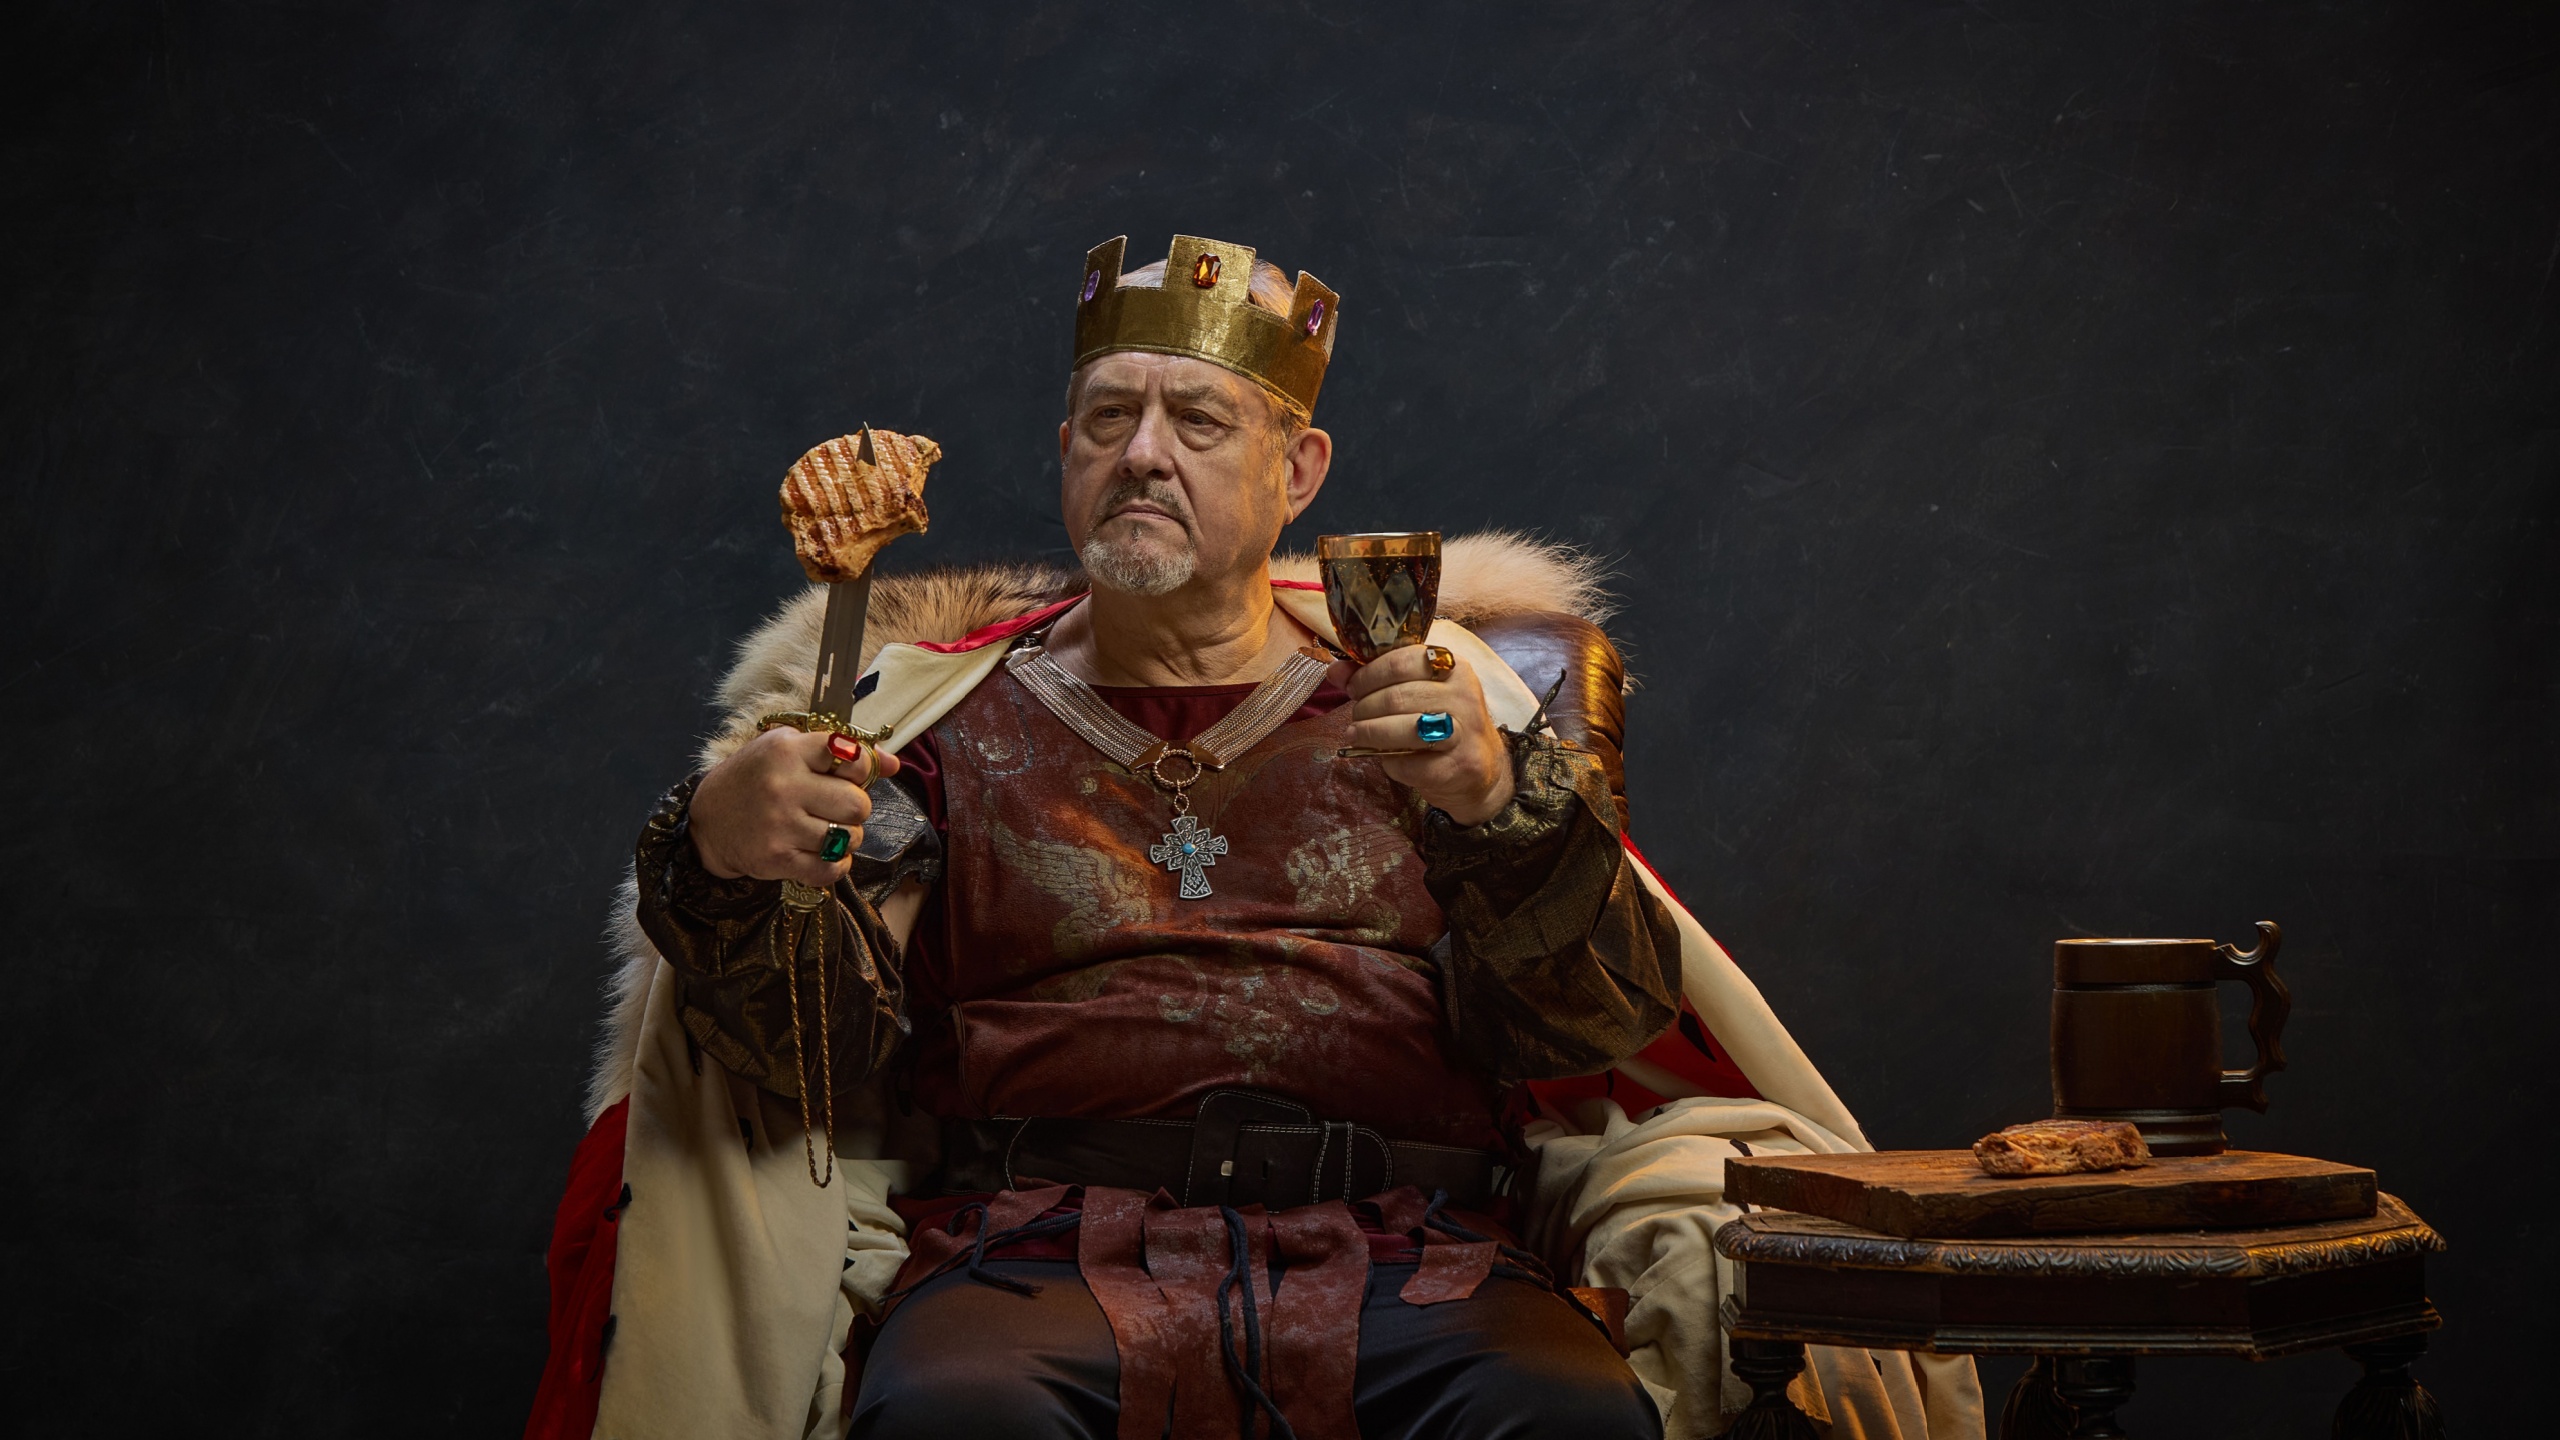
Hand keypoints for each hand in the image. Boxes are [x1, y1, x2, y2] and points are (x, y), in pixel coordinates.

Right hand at [688, 728, 902, 886]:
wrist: (708, 821)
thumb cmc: (756, 778)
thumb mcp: (790, 748)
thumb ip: (842, 751)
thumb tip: (893, 764)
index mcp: (787, 751)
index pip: (853, 755)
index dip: (862, 768)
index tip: (850, 775)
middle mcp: (783, 786)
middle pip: (857, 803)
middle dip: (857, 808)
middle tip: (839, 808)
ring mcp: (780, 825)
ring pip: (849, 838)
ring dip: (847, 837)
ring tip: (828, 830)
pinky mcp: (778, 859)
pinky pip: (832, 868)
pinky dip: (837, 864)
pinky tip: (824, 853)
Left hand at [1345, 644, 1514, 826]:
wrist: (1480, 769)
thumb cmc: (1440, 723)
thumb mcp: (1417, 692)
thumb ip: (1378, 677)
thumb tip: (1335, 670)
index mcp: (1454, 667)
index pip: (1401, 661)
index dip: (1368, 674)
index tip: (1353, 687)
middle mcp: (1464, 695)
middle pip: (1397, 696)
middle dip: (1364, 707)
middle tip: (1355, 716)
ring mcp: (1465, 732)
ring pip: (1403, 729)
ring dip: (1369, 733)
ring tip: (1356, 735)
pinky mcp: (1459, 766)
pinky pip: (1410, 763)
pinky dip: (1389, 762)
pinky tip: (1386, 758)